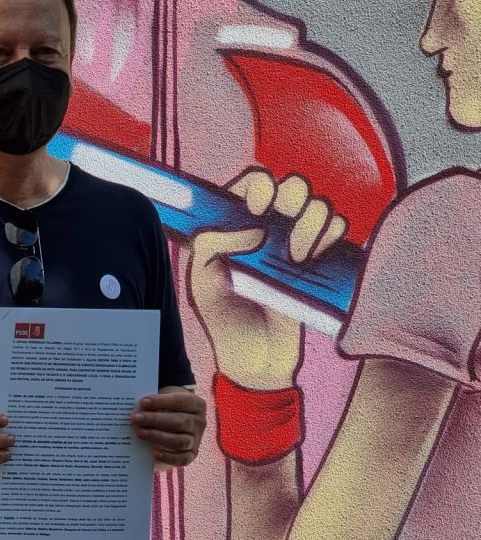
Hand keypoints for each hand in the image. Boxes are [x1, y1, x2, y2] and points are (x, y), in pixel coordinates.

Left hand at [132, 387, 206, 466]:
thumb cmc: (165, 409)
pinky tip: (155, 453)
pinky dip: (169, 457)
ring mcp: (196, 440)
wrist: (173, 425)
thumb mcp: (163, 402)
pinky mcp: (191, 455)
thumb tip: (138, 408)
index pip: (180, 401)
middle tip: (136, 418)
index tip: (143, 402)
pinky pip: (183, 459)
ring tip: (139, 432)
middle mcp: (199, 422)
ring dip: (157, 436)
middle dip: (155, 419)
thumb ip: (154, 404)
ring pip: (180, 441)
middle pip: (180, 422)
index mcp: (196, 404)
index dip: (161, 401)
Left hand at [188, 169, 347, 388]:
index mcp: (235, 225)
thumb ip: (211, 245)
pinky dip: (331, 235)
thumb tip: (254, 229)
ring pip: (318, 204)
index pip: (252, 183)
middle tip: (280, 224)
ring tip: (295, 257)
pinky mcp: (321, 261)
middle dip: (290, 196)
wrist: (254, 357)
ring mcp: (297, 243)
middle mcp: (268, 227)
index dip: (258, 184)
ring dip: (312, 221)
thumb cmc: (221, 316)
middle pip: (291, 186)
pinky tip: (310, 261)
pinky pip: (338, 229)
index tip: (257, 207)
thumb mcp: (200, 278)